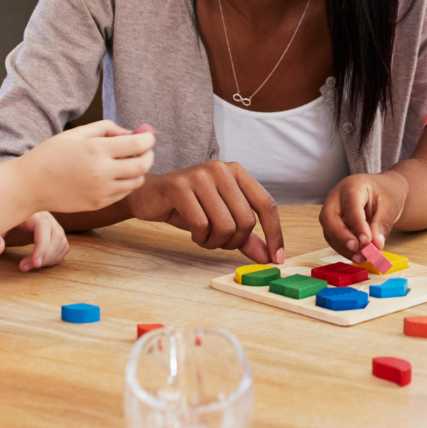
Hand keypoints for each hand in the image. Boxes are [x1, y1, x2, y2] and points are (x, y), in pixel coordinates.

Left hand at [0, 210, 66, 270]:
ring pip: (61, 241)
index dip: (42, 246)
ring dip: (50, 258)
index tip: (35, 264)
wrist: (1, 210)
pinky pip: (62, 244)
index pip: (44, 227)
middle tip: (24, 268)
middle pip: (57, 236)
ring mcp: (51, 222)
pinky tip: (38, 261)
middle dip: (45, 256)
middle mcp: (44, 215)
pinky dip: (54, 256)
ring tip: (30, 265)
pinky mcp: (53, 229)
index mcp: (29, 212)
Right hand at [22, 120, 156, 211]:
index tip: (147, 135)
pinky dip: (126, 183)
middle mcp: (102, 172)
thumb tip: (131, 133)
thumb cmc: (50, 155)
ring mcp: (101, 191)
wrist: (29, 186)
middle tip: (144, 149)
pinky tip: (115, 175)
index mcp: (96, 150)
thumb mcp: (76, 134)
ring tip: (127, 162)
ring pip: (137, 181)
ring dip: (138, 170)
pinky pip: (124, 193)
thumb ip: (106, 128)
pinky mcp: (99, 204)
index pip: (138, 144)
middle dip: (149, 154)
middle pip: (144, 164)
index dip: (148, 138)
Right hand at [126, 162, 283, 263]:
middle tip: (220, 243)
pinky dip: (200, 238)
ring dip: (215, 242)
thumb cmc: (189, 206)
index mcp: (237, 172)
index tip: (276, 258)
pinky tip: (194, 234)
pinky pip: (201, 225)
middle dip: (235, 242)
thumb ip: (246, 237)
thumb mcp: (221, 219)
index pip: (267, 204)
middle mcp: (221, 169)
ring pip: (225, 225)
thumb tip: (269, 257)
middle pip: (246, 220)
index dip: (275, 234)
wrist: (150, 197)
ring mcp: (200, 175)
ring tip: (205, 238)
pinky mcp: (179, 187)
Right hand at [320, 172, 404, 259]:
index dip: (357, 225)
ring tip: (362, 257)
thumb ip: (383, 224)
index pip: (350, 206)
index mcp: (352, 186)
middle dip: (341, 236)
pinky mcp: (333, 224)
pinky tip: (358, 256)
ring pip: (329, 231)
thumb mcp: (390, 205)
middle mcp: (336, 197)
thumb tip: (376, 245)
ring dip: (343, 247)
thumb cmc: (386, 193)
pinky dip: (344, 249)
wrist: (383, 191)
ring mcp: (332, 210)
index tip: (367, 241)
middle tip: (356, 249)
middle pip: (328, 217)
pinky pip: (334, 238)